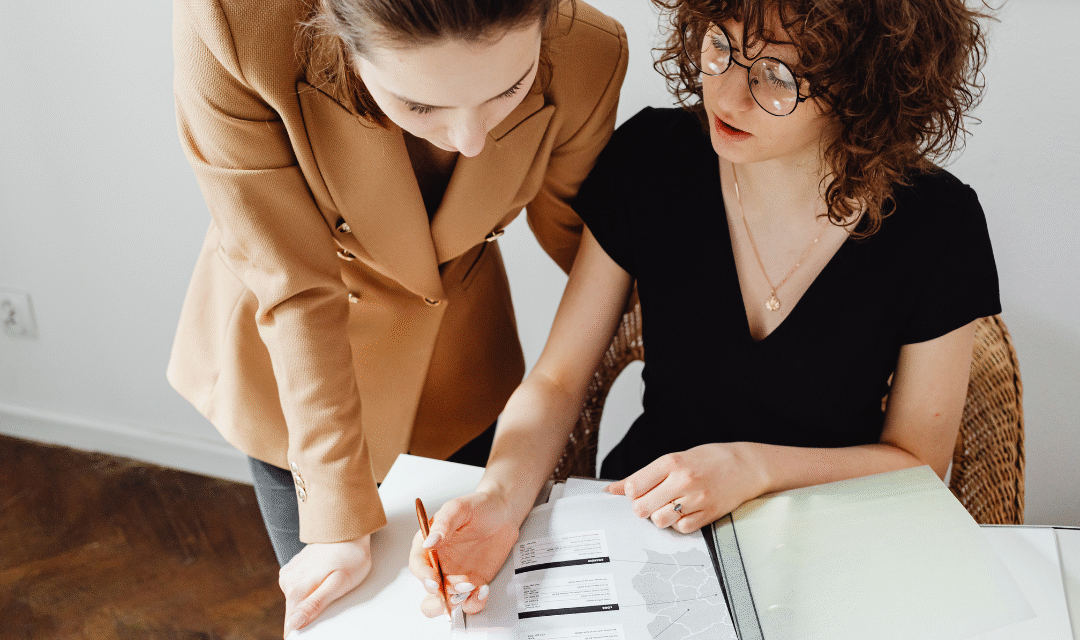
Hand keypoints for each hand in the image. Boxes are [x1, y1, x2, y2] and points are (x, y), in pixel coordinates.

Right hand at [279, 534, 371, 637]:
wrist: (347, 528)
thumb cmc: (350, 557)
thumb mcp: (338, 584)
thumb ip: (314, 605)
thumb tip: (294, 624)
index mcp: (296, 589)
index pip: (291, 626)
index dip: (303, 633)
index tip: (316, 631)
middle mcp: (287, 582)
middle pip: (295, 613)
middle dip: (310, 615)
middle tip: (331, 601)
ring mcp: (289, 574)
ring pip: (297, 600)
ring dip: (310, 600)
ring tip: (329, 586)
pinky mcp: (293, 568)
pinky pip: (298, 587)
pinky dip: (309, 588)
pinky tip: (322, 578)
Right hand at [408, 491, 520, 616]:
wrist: (503, 512)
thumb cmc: (479, 506)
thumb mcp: (459, 508)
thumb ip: (443, 524)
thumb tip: (428, 542)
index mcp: (429, 545)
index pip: (417, 565)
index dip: (423, 575)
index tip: (434, 579)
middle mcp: (439, 564)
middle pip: (429, 591)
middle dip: (442, 595)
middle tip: (458, 587)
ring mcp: (455, 576)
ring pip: (446, 602)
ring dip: (457, 602)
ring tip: (473, 587)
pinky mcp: (472, 584)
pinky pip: (468, 603)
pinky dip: (475, 603)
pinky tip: (483, 589)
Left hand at [606, 443, 767, 533]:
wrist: (745, 466)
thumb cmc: (708, 460)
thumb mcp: (674, 459)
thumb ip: (642, 475)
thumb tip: (611, 489)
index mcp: (671, 462)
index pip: (633, 487)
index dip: (631, 493)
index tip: (638, 491)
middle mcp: (683, 480)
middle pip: (642, 508)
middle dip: (642, 508)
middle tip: (653, 501)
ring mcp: (696, 499)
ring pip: (660, 521)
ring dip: (660, 517)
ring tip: (670, 507)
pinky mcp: (708, 514)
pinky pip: (681, 529)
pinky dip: (679, 524)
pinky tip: (685, 512)